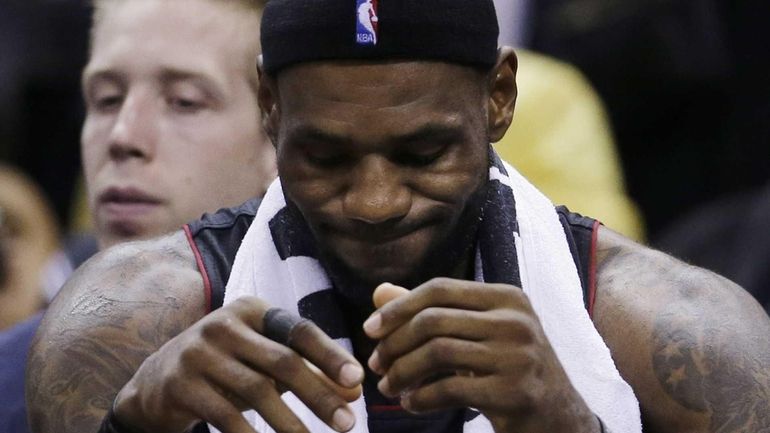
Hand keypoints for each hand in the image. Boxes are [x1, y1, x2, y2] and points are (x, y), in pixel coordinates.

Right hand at [113, 296, 363, 432]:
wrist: (156, 382)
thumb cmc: (227, 369)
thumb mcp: (266, 364)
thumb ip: (308, 371)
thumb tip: (354, 389)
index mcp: (251, 310)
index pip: (299, 330)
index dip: (330, 355)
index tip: (357, 380)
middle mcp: (224, 324)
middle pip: (283, 361)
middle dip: (319, 395)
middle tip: (347, 424)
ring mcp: (199, 352)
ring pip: (257, 390)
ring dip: (290, 422)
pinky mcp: (181, 384)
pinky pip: (225, 415)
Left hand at [363, 278, 598, 432]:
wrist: (561, 420)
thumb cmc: (511, 371)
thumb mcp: (478, 335)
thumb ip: (431, 312)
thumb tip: (380, 292)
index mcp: (508, 297)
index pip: (439, 288)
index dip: (398, 306)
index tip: (370, 329)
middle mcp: (516, 320)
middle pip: (433, 320)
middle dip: (394, 344)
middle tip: (376, 365)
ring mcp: (518, 356)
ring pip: (437, 353)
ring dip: (402, 372)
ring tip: (389, 387)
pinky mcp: (515, 393)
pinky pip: (450, 390)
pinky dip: (421, 398)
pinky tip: (411, 404)